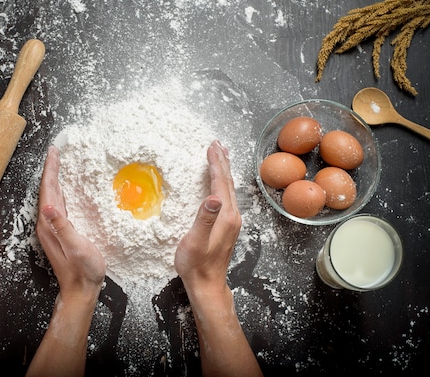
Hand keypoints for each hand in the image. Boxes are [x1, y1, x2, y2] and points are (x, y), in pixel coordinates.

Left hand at [35, 145, 105, 296]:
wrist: (81, 291)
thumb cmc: (82, 271)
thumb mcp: (76, 247)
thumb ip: (63, 227)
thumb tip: (48, 207)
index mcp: (49, 225)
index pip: (48, 191)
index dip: (51, 170)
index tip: (54, 152)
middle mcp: (48, 224)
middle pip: (48, 191)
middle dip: (51, 170)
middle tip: (56, 151)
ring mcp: (53, 229)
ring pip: (52, 197)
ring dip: (54, 179)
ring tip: (58, 164)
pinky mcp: (60, 232)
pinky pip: (58, 205)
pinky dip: (60, 191)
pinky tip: (65, 190)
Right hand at [174, 139, 240, 293]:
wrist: (207, 285)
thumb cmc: (197, 265)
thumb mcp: (195, 241)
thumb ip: (205, 218)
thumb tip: (213, 197)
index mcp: (226, 216)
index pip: (220, 183)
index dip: (215, 163)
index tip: (211, 147)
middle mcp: (233, 216)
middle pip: (228, 182)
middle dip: (222, 161)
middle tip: (217, 144)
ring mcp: (232, 221)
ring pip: (229, 189)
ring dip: (224, 171)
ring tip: (221, 156)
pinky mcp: (227, 226)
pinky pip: (227, 197)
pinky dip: (222, 183)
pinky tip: (219, 183)